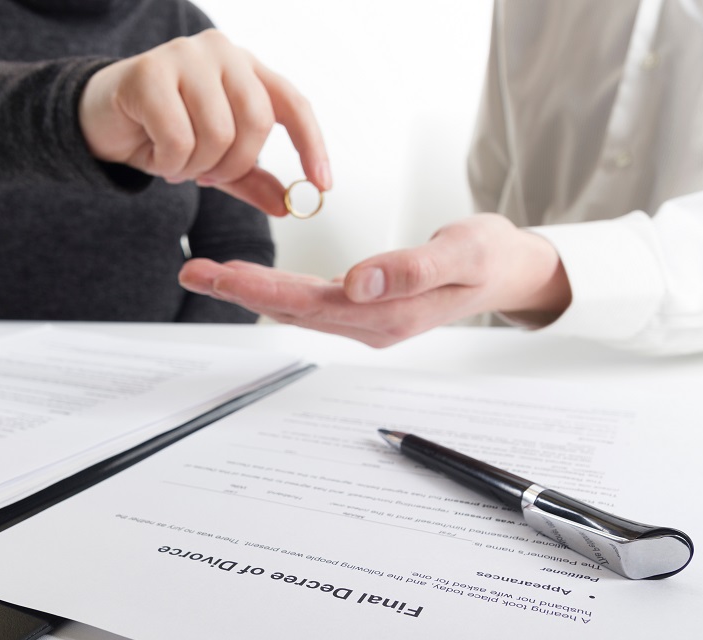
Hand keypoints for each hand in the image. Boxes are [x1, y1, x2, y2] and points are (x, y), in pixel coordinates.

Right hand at [78, 29, 330, 214]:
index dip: (312, 145)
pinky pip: (179, 138)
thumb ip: (251, 179)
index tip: (323, 185)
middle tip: (207, 177)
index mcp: (245, 68)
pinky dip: (170, 164)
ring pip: (218, 133)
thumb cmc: (161, 132)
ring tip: (177, 164)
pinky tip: (156, 158)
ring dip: (197, 167)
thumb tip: (288, 206)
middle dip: (234, 164)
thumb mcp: (214, 161)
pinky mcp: (148, 73)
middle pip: (256, 122)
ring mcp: (185, 56)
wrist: (99, 121)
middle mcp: (221, 52)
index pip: (292, 104)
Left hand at [178, 214, 571, 346]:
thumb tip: (360, 283)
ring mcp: (368, 320)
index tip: (223, 273)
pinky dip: (276, 291)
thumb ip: (413, 267)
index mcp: (390, 314)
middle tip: (194, 271)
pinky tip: (251, 281)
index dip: (264, 288)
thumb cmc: (489, 256)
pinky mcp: (366, 309)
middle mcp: (372, 324)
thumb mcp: (463, 252)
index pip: (313, 304)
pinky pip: (311, 304)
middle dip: (241, 290)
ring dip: (251, 292)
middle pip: (294, 310)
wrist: (508, 270)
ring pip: (297, 309)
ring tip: (208, 273)